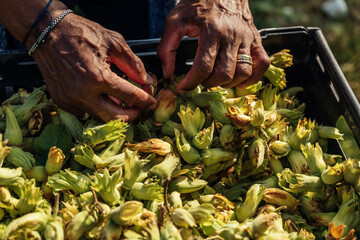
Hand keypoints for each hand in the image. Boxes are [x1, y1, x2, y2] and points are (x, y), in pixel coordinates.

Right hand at [31, 13, 156, 121]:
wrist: (47, 32)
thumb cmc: (81, 33)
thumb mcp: (113, 42)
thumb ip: (133, 64)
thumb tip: (146, 81)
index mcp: (98, 78)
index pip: (130, 97)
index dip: (146, 101)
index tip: (152, 102)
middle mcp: (83, 94)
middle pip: (116, 118)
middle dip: (132, 114)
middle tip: (138, 106)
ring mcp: (71, 100)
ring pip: (101, 117)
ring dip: (114, 111)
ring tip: (119, 98)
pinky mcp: (62, 102)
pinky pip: (86, 112)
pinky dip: (97, 106)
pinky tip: (101, 94)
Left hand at [157, 0, 269, 93]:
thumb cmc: (197, 4)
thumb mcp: (175, 21)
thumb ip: (167, 47)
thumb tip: (167, 73)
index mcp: (211, 30)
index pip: (203, 67)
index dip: (191, 82)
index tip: (182, 87)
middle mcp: (231, 36)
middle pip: (224, 74)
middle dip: (209, 84)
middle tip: (200, 80)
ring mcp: (246, 38)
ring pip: (243, 72)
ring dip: (229, 83)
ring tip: (217, 79)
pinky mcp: (255, 39)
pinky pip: (262, 63)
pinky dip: (253, 77)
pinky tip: (239, 79)